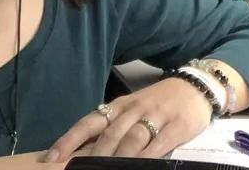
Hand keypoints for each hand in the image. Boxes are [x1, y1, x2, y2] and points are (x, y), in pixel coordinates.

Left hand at [45, 77, 212, 162]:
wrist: (195, 86)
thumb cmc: (159, 101)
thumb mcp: (132, 108)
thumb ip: (112, 127)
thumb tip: (85, 150)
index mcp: (118, 106)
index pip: (89, 122)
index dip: (70, 139)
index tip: (53, 156)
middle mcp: (133, 109)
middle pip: (109, 134)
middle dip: (92, 155)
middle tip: (77, 169)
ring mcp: (155, 117)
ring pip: (131, 139)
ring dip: (117, 157)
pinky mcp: (177, 126)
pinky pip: (159, 143)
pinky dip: (147, 156)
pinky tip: (139, 165)